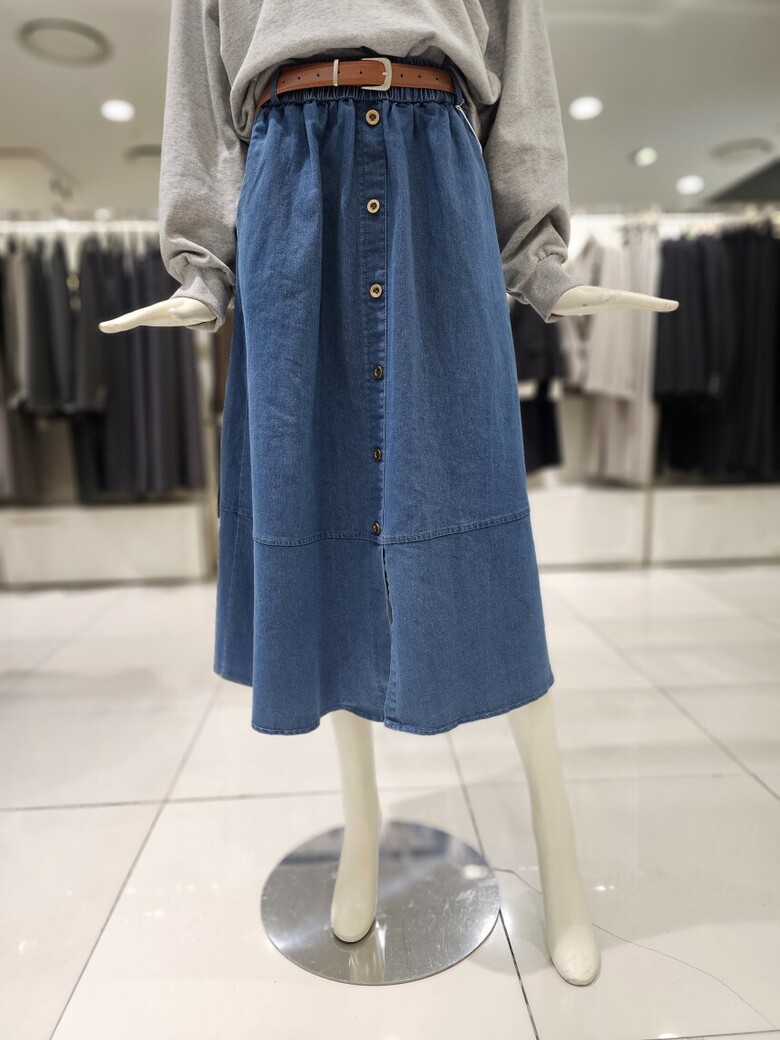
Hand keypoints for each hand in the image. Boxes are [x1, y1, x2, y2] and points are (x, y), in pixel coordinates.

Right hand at [98, 296, 216, 332]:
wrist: (200, 303)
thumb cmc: (200, 308)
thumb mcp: (197, 310)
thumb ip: (186, 312)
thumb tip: (173, 314)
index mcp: (163, 309)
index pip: (143, 316)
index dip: (130, 321)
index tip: (117, 326)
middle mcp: (155, 311)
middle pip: (134, 317)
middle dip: (119, 322)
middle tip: (102, 327)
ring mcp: (154, 315)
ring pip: (133, 319)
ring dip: (119, 323)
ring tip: (103, 327)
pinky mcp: (155, 319)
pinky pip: (138, 321)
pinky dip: (125, 323)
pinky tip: (114, 326)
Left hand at [551, 284, 678, 316]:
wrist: (557, 295)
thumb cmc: (567, 299)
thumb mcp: (581, 300)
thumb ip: (595, 298)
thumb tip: (614, 297)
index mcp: (613, 297)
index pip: (638, 300)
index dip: (654, 303)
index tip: (672, 305)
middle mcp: (614, 297)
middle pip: (639, 300)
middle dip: (657, 303)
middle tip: (675, 305)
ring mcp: (610, 300)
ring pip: (634, 301)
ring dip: (650, 303)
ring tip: (668, 305)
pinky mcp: (605, 303)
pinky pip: (625, 303)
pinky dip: (638, 304)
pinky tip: (643, 304)